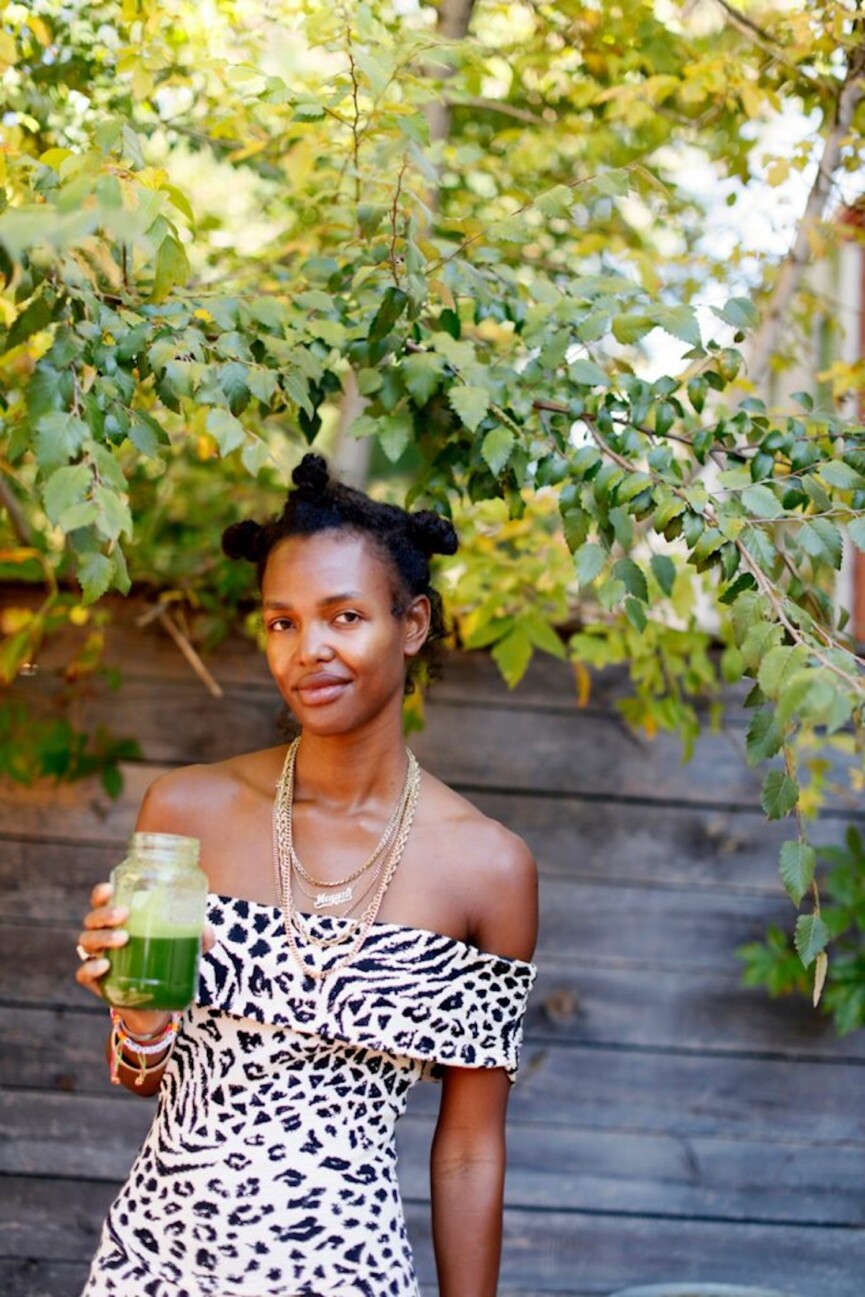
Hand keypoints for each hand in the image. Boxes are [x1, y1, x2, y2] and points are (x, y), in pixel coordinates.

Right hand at [75, 881, 214, 1036]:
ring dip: (103, 937)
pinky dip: (90, 967)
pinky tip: (105, 964)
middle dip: (104, 913)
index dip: (101, 894)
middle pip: (92, 919)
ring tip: (124, 939)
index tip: (110, 889)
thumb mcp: (185, 946)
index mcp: (120, 921)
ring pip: (87, 942)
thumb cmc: (167, 962)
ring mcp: (98, 959)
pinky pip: (83, 973)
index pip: (102, 901)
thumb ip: (199, 937)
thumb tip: (206, 930)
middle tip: (124, 914)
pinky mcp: (96, 983)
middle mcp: (104, 936)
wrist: (157, 1004)